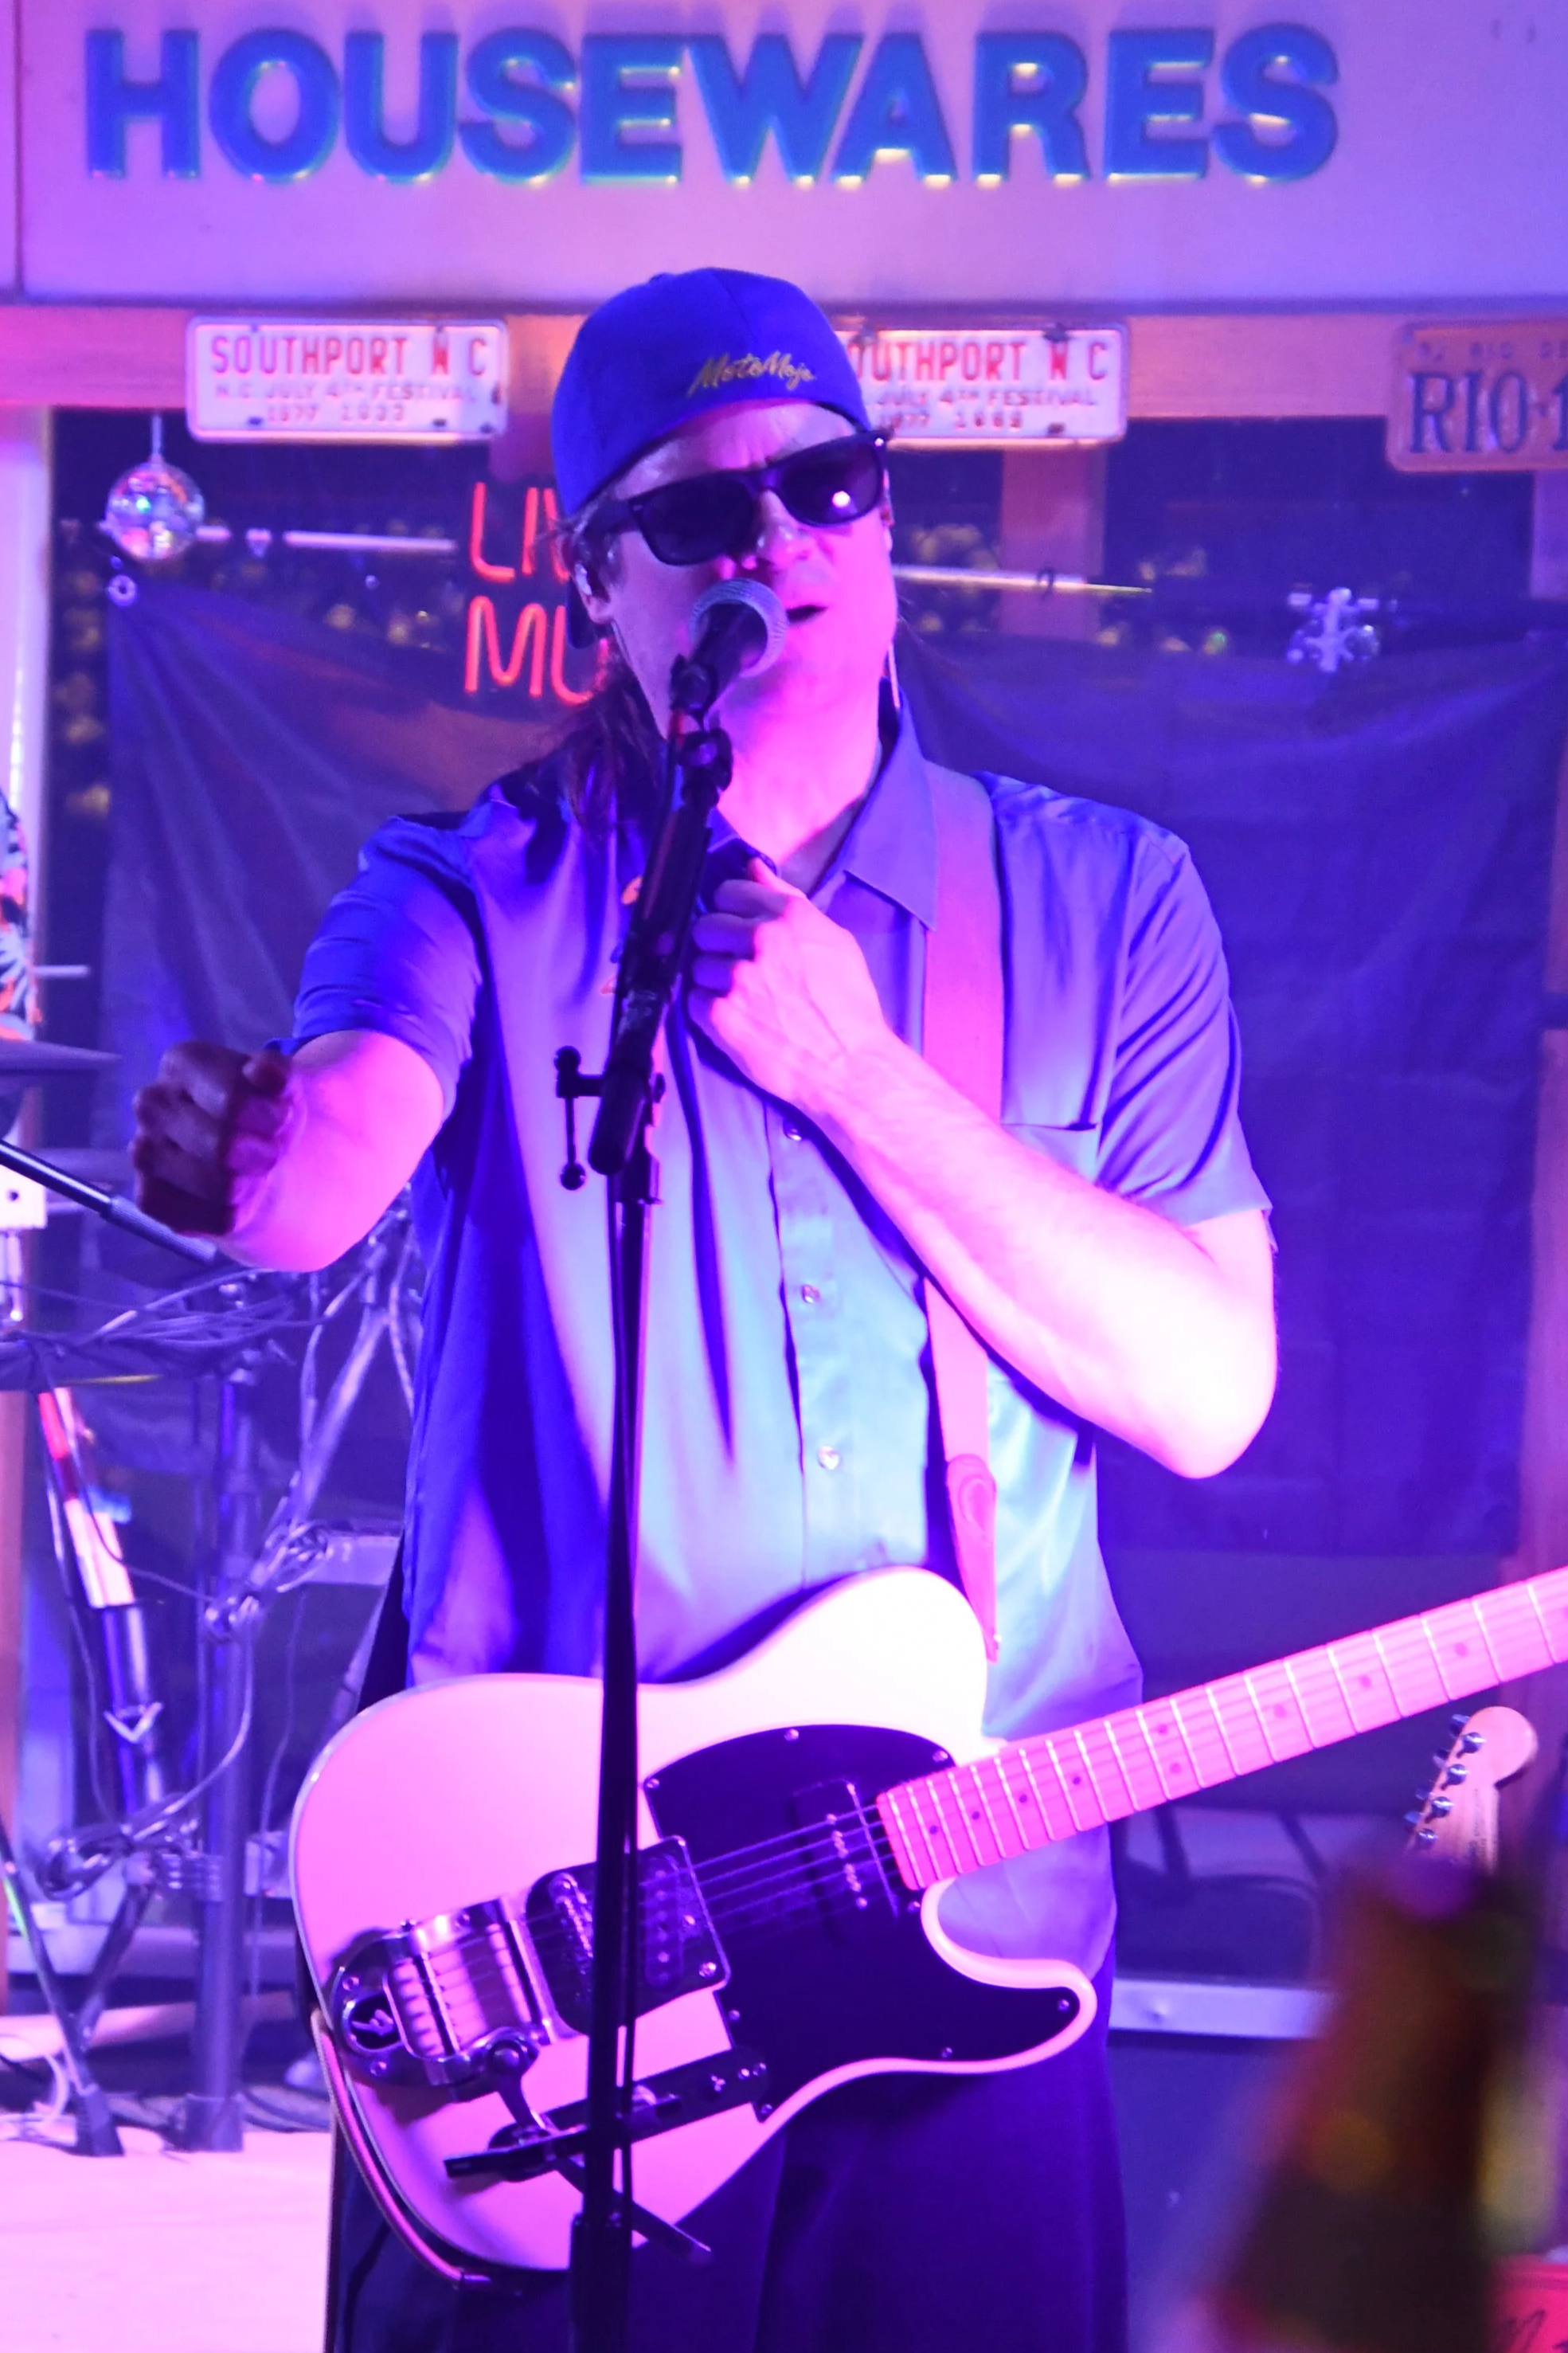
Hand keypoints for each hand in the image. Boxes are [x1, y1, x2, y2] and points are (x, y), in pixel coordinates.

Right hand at [130, 1041, 293, 1236]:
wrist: (251, 1157)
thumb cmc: (264, 1112)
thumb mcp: (285, 1087)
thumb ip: (280, 1075)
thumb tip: (261, 1069)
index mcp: (181, 1063)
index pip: (234, 1101)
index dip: (275, 1119)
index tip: (282, 1120)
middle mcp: (151, 1104)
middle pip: (223, 1148)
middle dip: (264, 1155)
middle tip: (270, 1151)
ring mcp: (143, 1152)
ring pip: (219, 1188)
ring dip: (252, 1185)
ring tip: (252, 1171)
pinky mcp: (148, 1197)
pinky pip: (212, 1220)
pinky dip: (237, 1213)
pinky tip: (233, 1196)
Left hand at [687, 860, 895, 1117]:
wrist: (848, 1066)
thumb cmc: (849, 1005)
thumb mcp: (834, 941)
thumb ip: (788, 900)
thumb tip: (753, 868)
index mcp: (788, 917)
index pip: (728, 892)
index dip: (730, 911)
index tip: (736, 928)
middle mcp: (759, 941)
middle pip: (705, 927)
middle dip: (717, 946)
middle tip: (737, 968)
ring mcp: (736, 978)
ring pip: (698, 965)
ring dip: (713, 981)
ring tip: (742, 1000)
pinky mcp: (720, 1015)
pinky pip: (694, 1000)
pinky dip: (709, 1011)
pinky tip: (736, 1020)